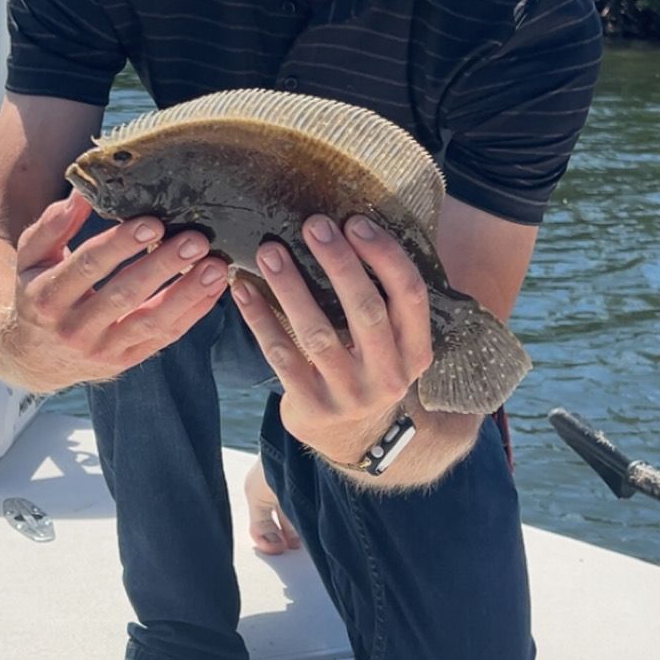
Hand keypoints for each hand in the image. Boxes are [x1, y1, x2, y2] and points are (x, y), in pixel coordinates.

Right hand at [5, 191, 228, 389]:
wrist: (34, 358)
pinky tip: (214, 288)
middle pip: (123, 295)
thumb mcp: (32, 259)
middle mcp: (74, 329)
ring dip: (187, 293)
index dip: (120, 244)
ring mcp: (103, 350)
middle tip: (194, 240)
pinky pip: (164, 337)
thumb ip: (52, 226)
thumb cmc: (38, 292)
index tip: (154, 222)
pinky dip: (192, 313)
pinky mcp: (126, 361)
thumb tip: (81, 193)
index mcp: (47, 298)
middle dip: (162, 266)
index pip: (87, 266)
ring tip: (216, 266)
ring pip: (150, 322)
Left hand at [230, 214, 433, 465]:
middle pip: (366, 310)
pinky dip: (260, 319)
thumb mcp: (393, 344)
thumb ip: (386, 301)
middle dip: (339, 263)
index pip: (409, 294)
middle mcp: (389, 375)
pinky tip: (243, 289)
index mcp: (416, 351)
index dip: (384, 255)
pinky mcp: (312, 407)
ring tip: (269, 250)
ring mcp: (350, 395)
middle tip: (313, 225)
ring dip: (292, 287)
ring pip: (318, 333)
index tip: (355, 221)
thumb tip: (353, 228)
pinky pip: (282, 355)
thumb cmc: (369, 368)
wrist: (355, 438)